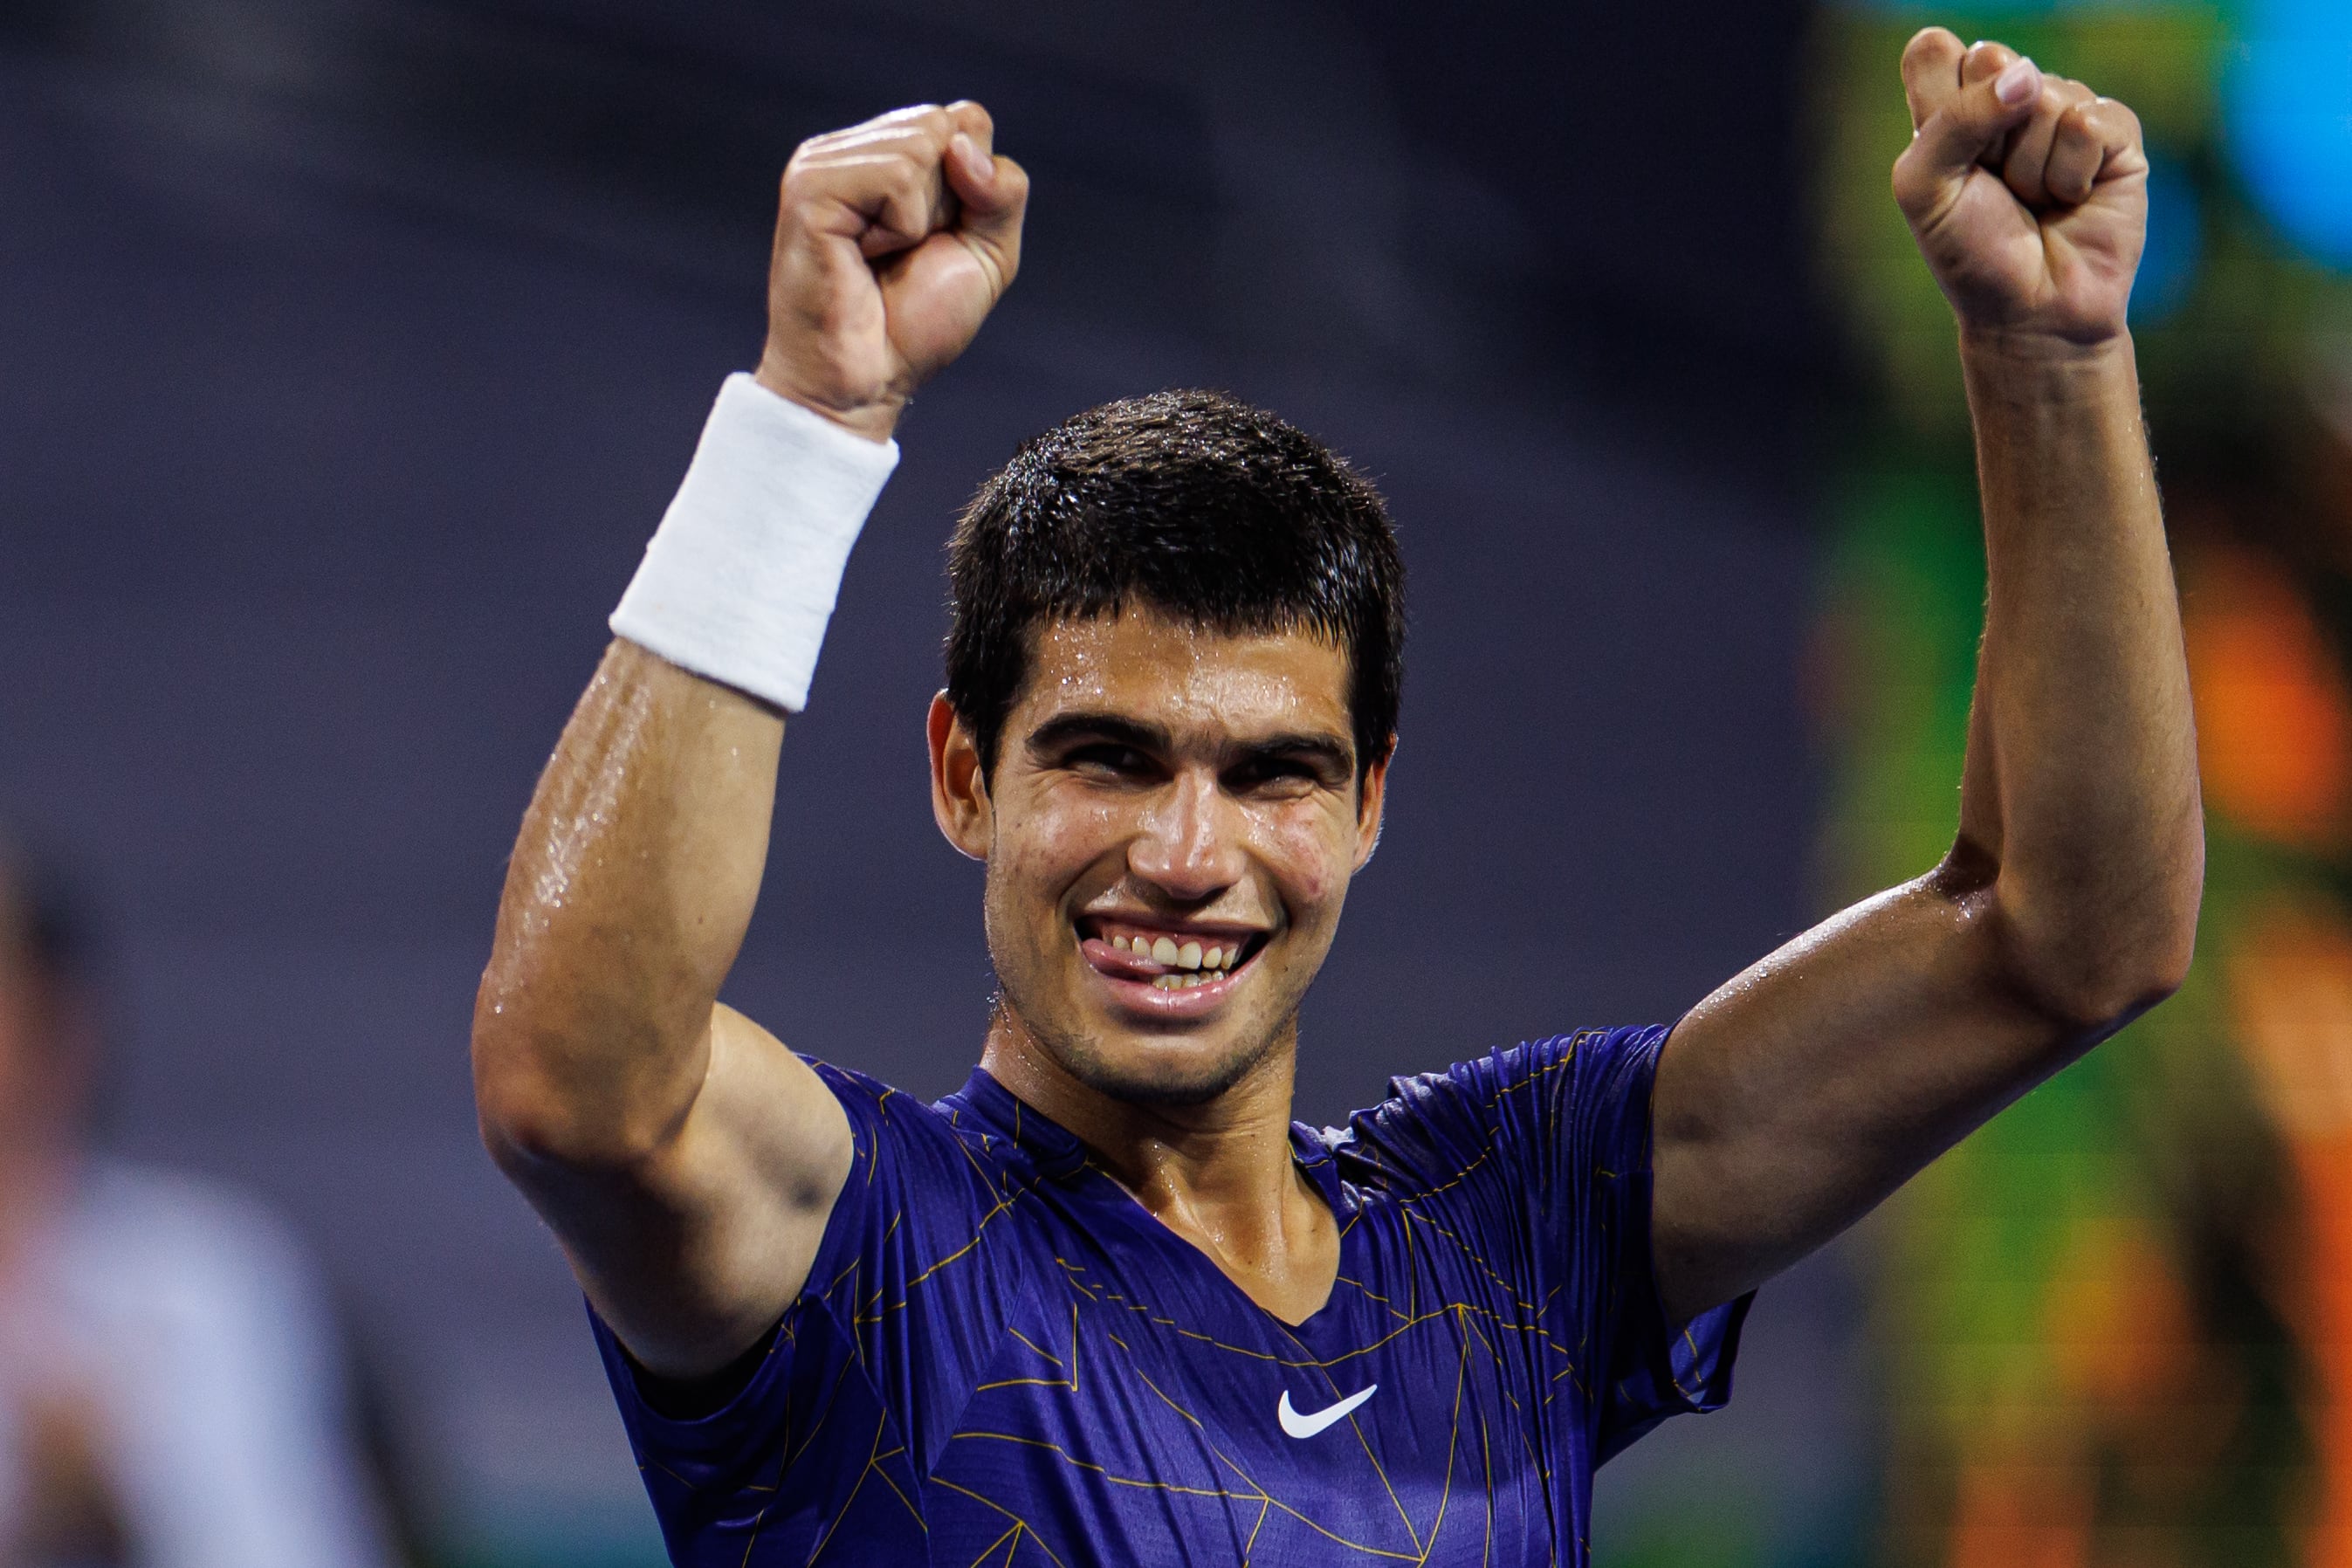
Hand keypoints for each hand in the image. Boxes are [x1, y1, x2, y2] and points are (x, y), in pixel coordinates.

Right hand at [756, 102, 1028, 441]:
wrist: (864, 383)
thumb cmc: (915, 325)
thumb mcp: (988, 253)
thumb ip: (1003, 190)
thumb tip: (963, 145)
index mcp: (885, 154)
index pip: (966, 119)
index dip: (975, 188)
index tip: (933, 241)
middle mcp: (850, 149)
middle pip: (946, 125)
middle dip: (949, 202)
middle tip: (904, 253)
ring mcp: (823, 163)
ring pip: (922, 145)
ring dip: (921, 219)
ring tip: (879, 257)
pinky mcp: (810, 187)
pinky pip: (897, 177)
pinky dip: (901, 229)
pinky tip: (863, 257)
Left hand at [1892, 29, 2147, 347]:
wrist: (2032, 309)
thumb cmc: (1970, 252)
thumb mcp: (1926, 189)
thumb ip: (1952, 121)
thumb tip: (2026, 77)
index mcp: (1949, 104)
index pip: (1934, 48)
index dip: (1939, 97)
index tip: (1946, 155)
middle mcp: (2006, 98)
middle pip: (1992, 58)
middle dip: (1987, 134)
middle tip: (1993, 184)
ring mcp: (2062, 108)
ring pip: (2044, 97)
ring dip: (2031, 167)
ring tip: (2034, 202)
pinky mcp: (2113, 131)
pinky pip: (2090, 124)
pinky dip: (2073, 174)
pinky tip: (2073, 200)